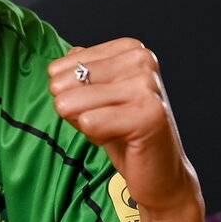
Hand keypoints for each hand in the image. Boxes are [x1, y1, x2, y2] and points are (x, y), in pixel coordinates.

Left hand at [47, 38, 199, 214]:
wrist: (160, 173)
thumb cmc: (125, 132)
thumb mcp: (98, 94)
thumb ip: (83, 69)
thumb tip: (67, 57)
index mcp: (130, 49)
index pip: (60, 68)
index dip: (70, 95)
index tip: (101, 105)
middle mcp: (141, 60)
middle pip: (64, 84)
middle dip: (75, 110)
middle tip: (106, 120)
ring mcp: (147, 85)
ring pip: (72, 103)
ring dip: (86, 125)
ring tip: (115, 129)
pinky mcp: (148, 114)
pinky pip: (88, 122)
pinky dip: (97, 137)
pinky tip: (122, 139)